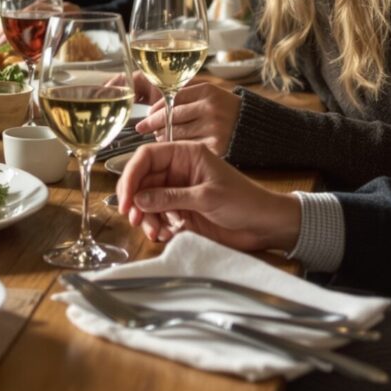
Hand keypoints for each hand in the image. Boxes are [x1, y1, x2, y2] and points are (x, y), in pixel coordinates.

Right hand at [115, 142, 299, 251]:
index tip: (126, 198)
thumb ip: (171, 197)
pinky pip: (158, 216)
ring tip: (154, 232)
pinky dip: (156, 226)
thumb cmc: (244, 202)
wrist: (265, 225)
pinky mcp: (181, 210)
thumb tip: (139, 199)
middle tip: (132, 218)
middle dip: (135, 200)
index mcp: (186, 155)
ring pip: (147, 200)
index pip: (147, 156)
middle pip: (143, 179)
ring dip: (145, 217)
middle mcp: (178, 170)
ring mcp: (178, 191)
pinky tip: (164, 234)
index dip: (131, 175)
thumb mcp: (207, 196)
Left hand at [136, 81, 239, 155]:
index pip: (171, 99)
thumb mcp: (211, 93)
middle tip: (147, 129)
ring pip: (177, 135)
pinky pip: (188, 148)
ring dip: (164, 137)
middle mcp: (210, 108)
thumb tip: (156, 100)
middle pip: (171, 117)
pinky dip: (179, 149)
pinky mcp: (217, 147)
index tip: (146, 116)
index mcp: (208, 91)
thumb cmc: (228, 109)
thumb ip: (187, 91)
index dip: (155, 109)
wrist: (258, 126)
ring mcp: (214, 128)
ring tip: (161, 137)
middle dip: (155, 125)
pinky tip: (175, 148)